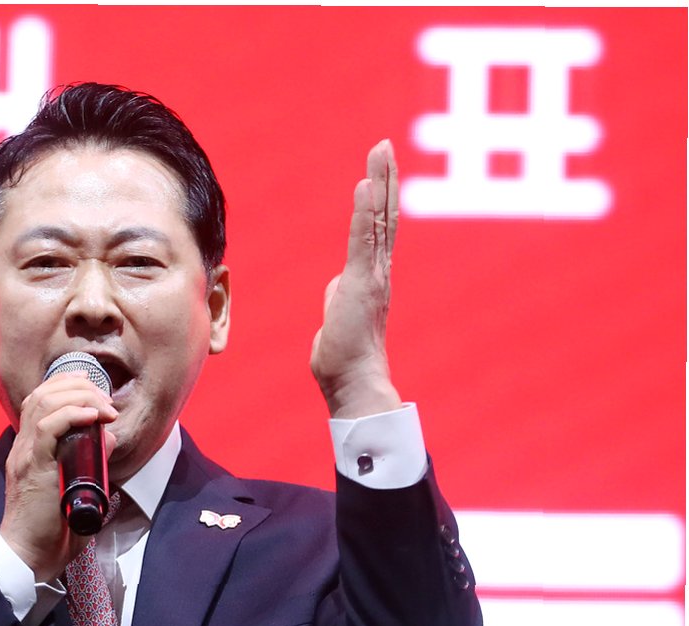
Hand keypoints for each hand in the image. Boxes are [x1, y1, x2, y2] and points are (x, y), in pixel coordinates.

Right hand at [0, 372, 116, 580]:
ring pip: (44, 402)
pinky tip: (92, 417)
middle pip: (43, 393)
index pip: (41, 399)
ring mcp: (26, 454)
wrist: (30, 555)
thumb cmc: (52, 529)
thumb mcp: (75, 486)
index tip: (96, 393)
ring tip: (104, 408)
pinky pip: (47, 428)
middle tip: (106, 401)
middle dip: (79, 386)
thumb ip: (91, 461)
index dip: (69, 385)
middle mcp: (24, 446)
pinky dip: (71, 415)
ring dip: (80, 397)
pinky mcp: (33, 467)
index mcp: (30, 448)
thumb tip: (108, 438)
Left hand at [310, 140, 402, 418]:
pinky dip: (364, 211)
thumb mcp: (339, 314)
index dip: (379, 196)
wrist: (352, 381)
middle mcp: (379, 271)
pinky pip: (363, 240)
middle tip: (385, 146)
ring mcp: (373, 276)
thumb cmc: (345, 354)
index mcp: (372, 276)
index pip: (376, 228)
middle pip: (385, 215)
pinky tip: (365, 186)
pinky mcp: (362, 284)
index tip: (378, 167)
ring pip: (378, 220)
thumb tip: (339, 286)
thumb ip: (341, 294)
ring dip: (380, 184)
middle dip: (385, 178)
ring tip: (380, 152)